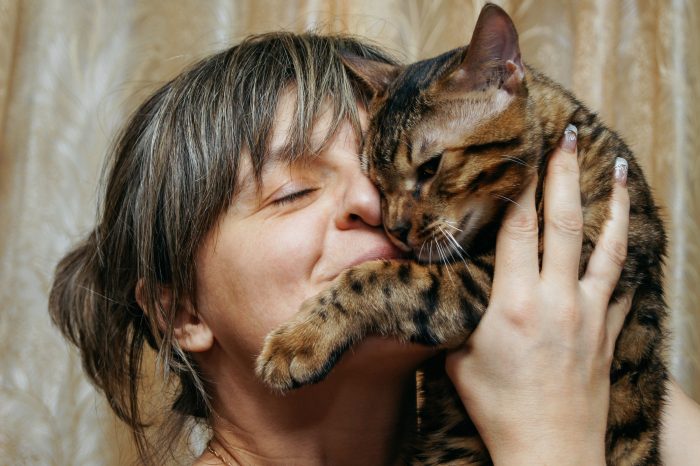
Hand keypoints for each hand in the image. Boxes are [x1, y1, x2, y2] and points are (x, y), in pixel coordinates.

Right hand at [445, 126, 631, 465]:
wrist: (550, 451)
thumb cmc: (497, 408)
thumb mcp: (458, 358)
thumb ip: (458, 315)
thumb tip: (449, 287)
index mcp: (513, 304)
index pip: (519, 228)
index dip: (520, 185)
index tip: (524, 152)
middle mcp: (557, 300)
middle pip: (565, 223)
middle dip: (565, 174)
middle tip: (570, 136)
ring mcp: (590, 314)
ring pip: (607, 247)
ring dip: (612, 204)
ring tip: (617, 170)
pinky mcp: (608, 332)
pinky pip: (621, 285)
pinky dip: (625, 257)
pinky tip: (627, 239)